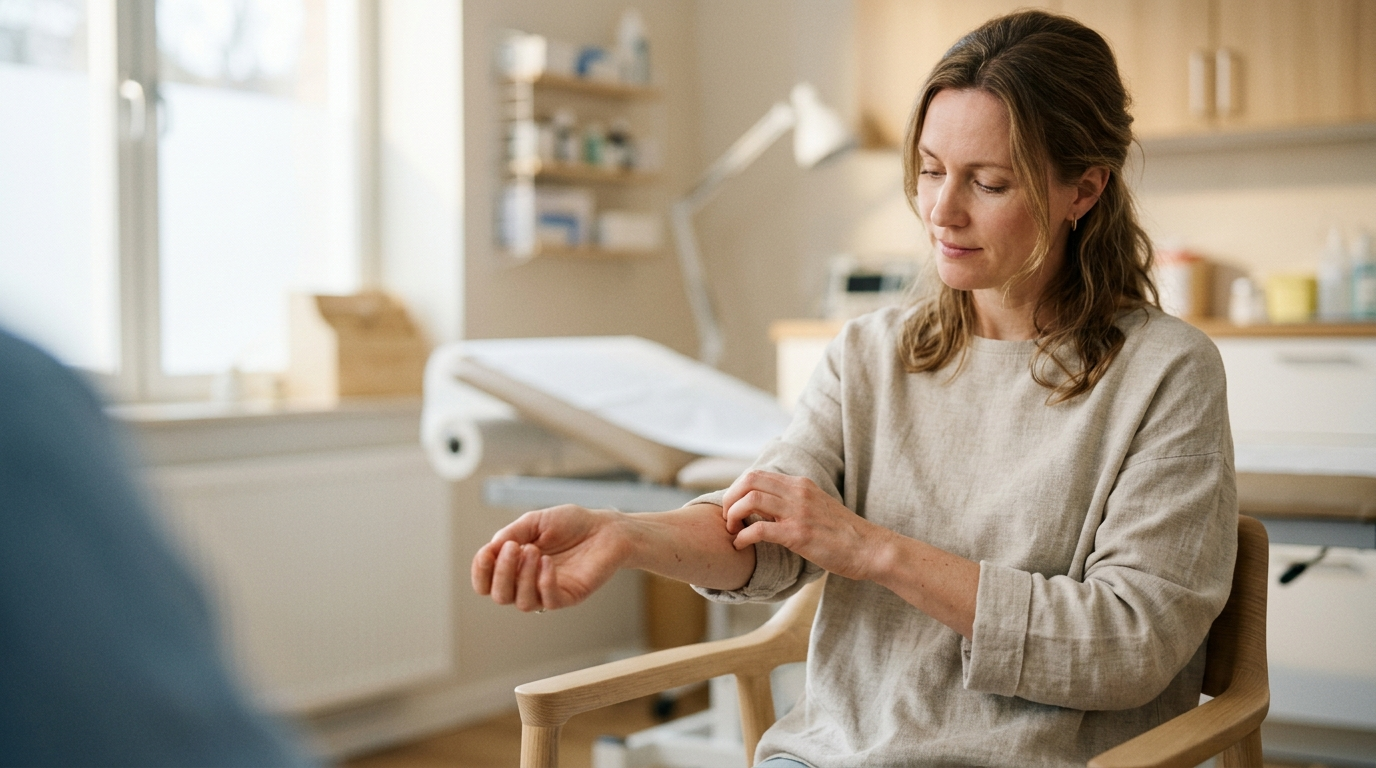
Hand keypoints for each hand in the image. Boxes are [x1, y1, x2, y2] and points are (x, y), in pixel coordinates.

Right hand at [471, 505, 627, 611]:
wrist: (605, 528)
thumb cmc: (571, 524)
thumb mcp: (535, 521)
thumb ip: (511, 533)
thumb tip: (490, 549)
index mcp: (515, 566)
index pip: (486, 582)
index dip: (481, 571)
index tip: (487, 552)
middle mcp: (527, 582)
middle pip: (499, 596)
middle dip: (501, 572)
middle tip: (514, 547)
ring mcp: (547, 592)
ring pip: (521, 602)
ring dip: (523, 576)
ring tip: (534, 550)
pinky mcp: (568, 597)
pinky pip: (548, 601)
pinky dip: (543, 582)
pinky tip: (548, 562)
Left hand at [722, 470, 885, 581]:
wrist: (870, 548)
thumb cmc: (843, 534)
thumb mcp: (816, 507)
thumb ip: (793, 503)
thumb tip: (765, 511)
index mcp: (801, 484)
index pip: (757, 475)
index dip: (737, 490)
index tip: (734, 508)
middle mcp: (798, 492)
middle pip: (749, 481)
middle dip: (730, 499)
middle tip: (727, 519)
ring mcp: (798, 512)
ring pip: (750, 500)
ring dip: (733, 515)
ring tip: (732, 532)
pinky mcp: (799, 534)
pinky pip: (759, 530)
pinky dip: (743, 537)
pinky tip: (740, 546)